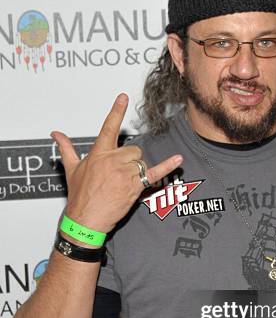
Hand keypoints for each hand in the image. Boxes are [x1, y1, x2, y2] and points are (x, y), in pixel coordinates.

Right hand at [50, 93, 182, 233]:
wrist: (86, 220)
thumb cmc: (79, 196)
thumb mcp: (71, 169)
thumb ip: (66, 148)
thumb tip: (56, 134)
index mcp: (98, 154)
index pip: (108, 127)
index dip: (116, 111)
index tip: (123, 97)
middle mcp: (113, 161)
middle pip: (133, 150)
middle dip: (129, 160)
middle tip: (118, 175)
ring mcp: (125, 174)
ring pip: (141, 162)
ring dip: (137, 171)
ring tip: (123, 183)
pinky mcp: (135, 186)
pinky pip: (155, 173)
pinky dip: (168, 166)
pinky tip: (178, 159)